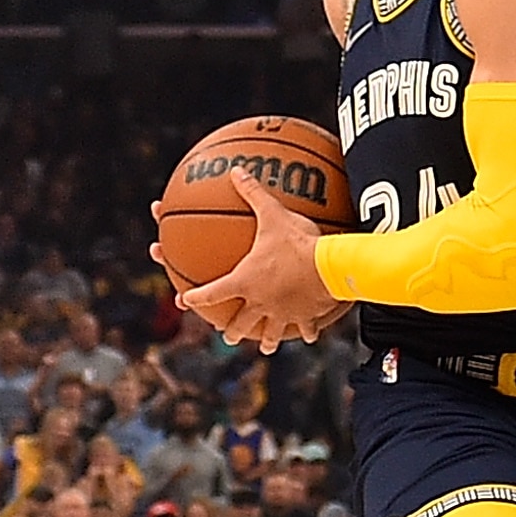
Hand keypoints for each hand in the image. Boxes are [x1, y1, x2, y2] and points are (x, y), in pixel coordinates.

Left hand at [168, 174, 351, 348]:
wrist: (330, 268)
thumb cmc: (297, 242)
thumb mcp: (274, 214)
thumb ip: (253, 193)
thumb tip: (236, 171)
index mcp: (245, 281)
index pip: (212, 293)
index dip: (196, 297)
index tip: (185, 301)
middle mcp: (260, 303)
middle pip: (240, 322)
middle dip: (231, 330)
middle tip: (226, 334)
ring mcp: (283, 314)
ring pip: (270, 332)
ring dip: (267, 340)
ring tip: (266, 345)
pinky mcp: (306, 317)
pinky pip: (305, 328)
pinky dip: (307, 332)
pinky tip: (310, 336)